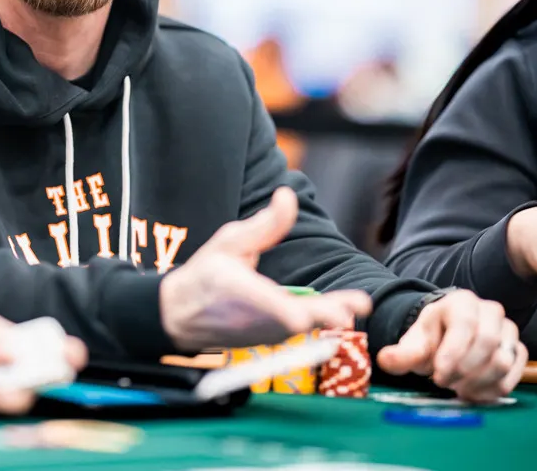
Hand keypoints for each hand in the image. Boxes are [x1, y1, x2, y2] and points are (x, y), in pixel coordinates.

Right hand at [159, 187, 372, 352]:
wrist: (179, 314)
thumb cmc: (205, 275)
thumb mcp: (230, 241)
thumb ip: (265, 224)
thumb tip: (287, 195)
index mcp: (243, 293)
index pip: (279, 310)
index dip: (305, 313)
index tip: (331, 315)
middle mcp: (255, 319)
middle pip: (298, 321)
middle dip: (328, 312)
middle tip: (358, 306)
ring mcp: (262, 335)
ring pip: (301, 329)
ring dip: (325, 317)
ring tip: (352, 307)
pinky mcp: (267, 341)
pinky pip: (295, 332)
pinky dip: (312, 321)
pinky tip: (331, 312)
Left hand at [377, 289, 526, 402]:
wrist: (448, 340)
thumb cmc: (431, 339)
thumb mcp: (413, 344)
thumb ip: (401, 354)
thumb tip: (385, 360)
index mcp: (461, 302)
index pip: (465, 325)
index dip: (453, 354)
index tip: (438, 375)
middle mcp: (490, 311)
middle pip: (488, 343)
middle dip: (464, 370)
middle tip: (444, 383)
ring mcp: (508, 330)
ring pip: (503, 360)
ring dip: (479, 382)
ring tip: (457, 388)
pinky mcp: (518, 350)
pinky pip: (515, 374)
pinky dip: (494, 389)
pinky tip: (474, 393)